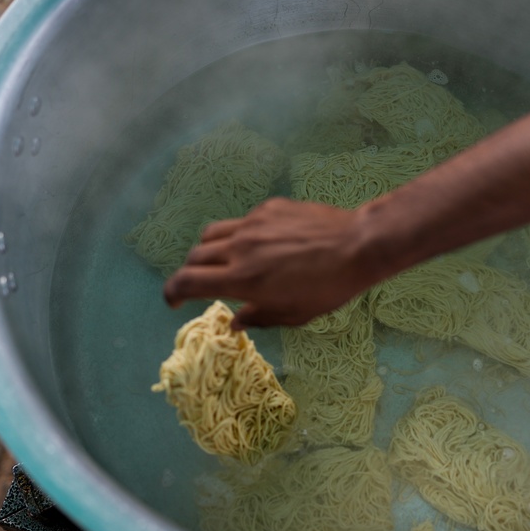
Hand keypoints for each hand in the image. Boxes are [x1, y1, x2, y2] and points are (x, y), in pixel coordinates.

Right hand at [163, 197, 373, 328]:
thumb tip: (234, 321)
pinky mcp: (269, 208)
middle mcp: (239, 248)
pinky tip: (266, 243)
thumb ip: (258, 317)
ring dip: (211, 251)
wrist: (358, 246)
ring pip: (213, 234)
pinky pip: (243, 221)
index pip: (186, 282)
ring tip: (227, 261)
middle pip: (195, 257)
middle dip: (192, 273)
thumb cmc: (329, 287)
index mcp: (242, 279)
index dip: (171, 293)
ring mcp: (253, 224)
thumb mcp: (293, 314)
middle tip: (204, 283)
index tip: (174, 302)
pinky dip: (243, 235)